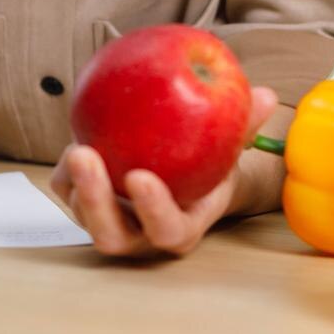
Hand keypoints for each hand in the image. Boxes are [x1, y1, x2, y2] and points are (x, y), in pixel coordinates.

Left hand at [50, 86, 277, 257]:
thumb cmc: (213, 159)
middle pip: (113, 236)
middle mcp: (144, 235)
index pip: (168, 231)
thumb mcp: (231, 143)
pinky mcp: (88, 206)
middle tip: (85, 156)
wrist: (187, 173)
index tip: (141, 177)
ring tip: (77, 145)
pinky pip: (68, 192)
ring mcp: (113, 223)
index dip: (153, 210)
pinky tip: (76, 131)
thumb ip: (246, 123)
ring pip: (85, 218)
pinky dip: (66, 169)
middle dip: (95, 201)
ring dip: (76, 185)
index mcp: (183, 226)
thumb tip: (267, 96)